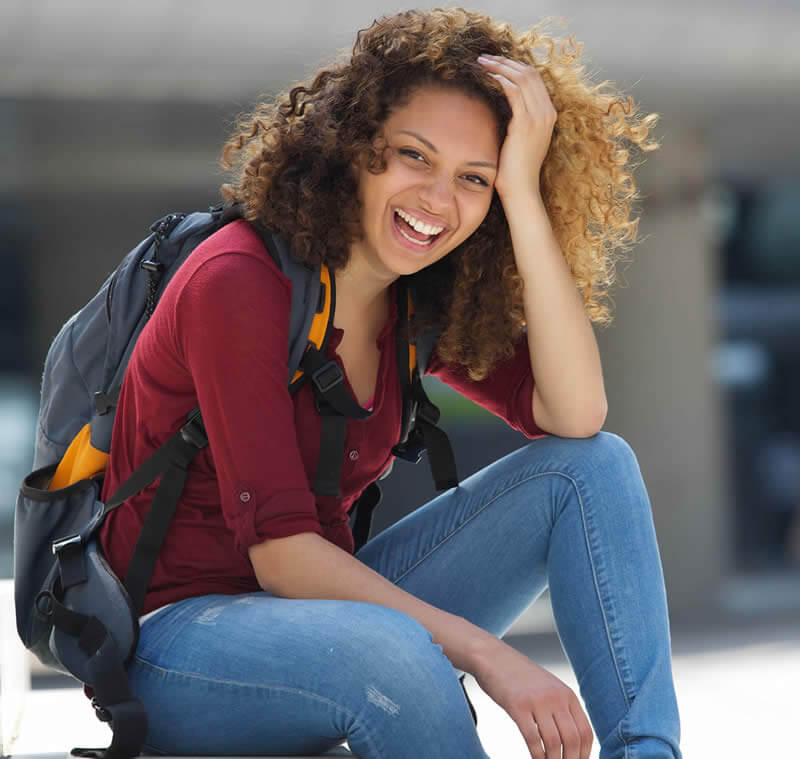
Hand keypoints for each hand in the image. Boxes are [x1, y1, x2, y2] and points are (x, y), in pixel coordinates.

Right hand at [472, 637, 592, 758]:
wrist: (493, 657)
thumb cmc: (520, 677)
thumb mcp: (548, 688)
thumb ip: (561, 709)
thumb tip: (572, 742)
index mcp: (567, 694)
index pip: (586, 732)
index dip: (585, 755)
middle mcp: (556, 697)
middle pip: (573, 739)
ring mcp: (537, 700)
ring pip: (555, 742)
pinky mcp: (517, 705)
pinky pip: (533, 739)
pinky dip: (536, 756)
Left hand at [476, 54, 556, 200]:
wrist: (521, 190)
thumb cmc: (515, 170)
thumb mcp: (520, 140)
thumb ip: (518, 121)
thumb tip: (501, 107)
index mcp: (548, 115)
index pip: (534, 79)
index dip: (514, 66)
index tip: (495, 62)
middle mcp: (547, 112)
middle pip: (529, 73)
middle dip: (506, 61)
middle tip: (485, 58)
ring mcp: (539, 117)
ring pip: (521, 77)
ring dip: (500, 66)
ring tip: (482, 62)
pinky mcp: (525, 123)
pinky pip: (514, 91)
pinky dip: (500, 80)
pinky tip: (487, 76)